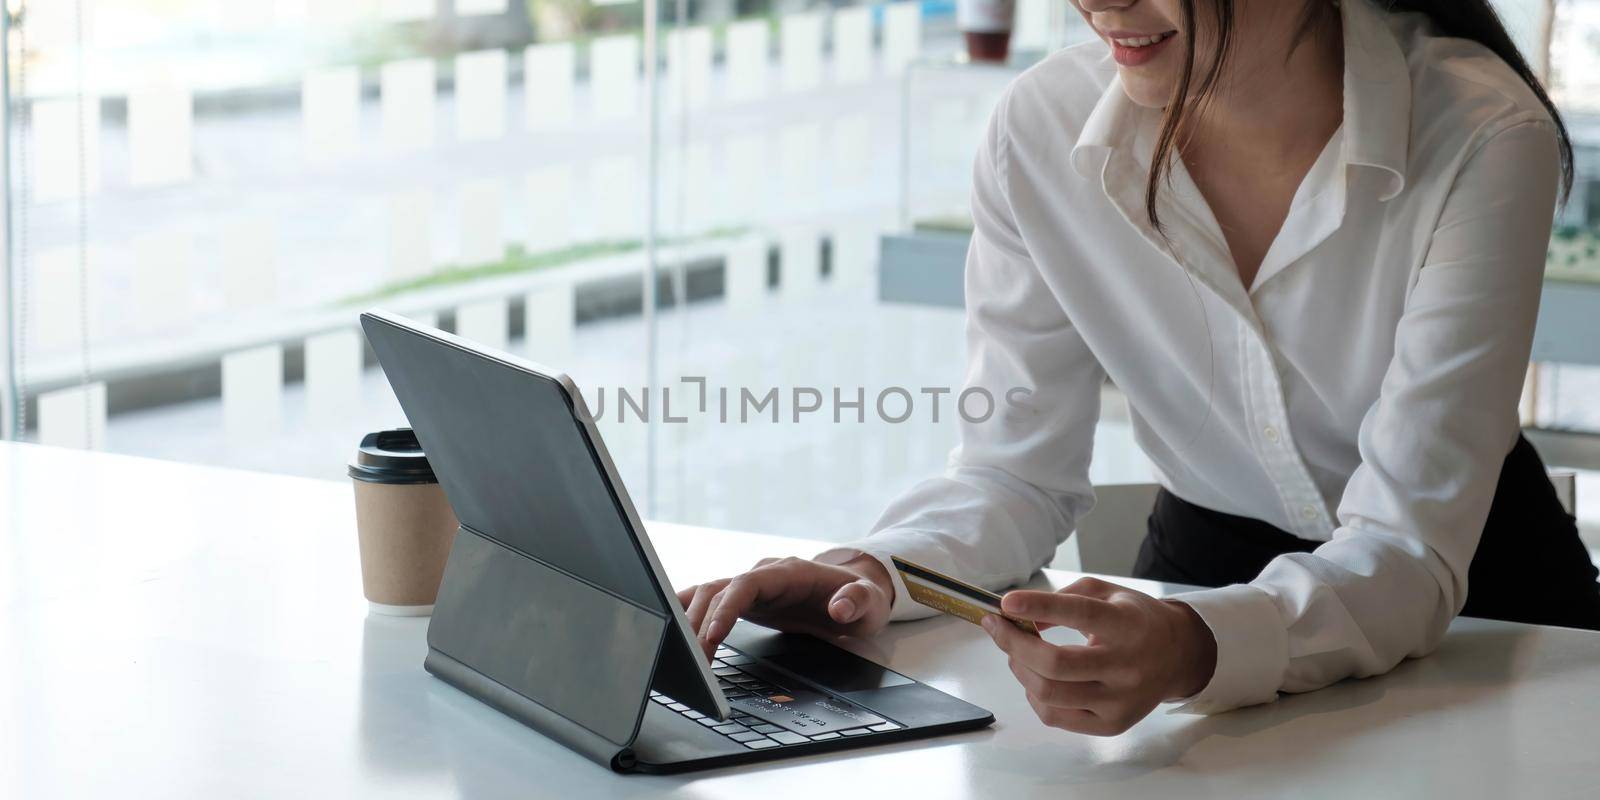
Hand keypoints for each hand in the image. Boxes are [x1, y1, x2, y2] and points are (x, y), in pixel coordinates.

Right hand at [675, 555, 895, 657]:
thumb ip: (856, 601)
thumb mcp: (870, 602)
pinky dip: (686, 610)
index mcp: (788, 572)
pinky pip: (708, 599)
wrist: (853, 589)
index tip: (714, 635)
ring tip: (679, 654)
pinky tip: (667, 625)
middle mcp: (764, 574)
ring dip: (690, 621)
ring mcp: (751, 585)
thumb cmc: (860, 596)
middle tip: (693, 661)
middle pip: (719, 590)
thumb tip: (839, 607)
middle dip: (701, 624)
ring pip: (708, 594)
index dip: (727, 608)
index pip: (747, 584)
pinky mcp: (743, 598)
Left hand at [982, 577, 1216, 735]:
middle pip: (1055, 664)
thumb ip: (1064, 597)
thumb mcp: (1107, 593)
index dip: (1040, 607)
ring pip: (1049, 694)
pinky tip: (1035, 679)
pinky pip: (1055, 717)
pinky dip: (1033, 696)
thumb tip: (1019, 617)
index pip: (1080, 614)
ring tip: (1014, 653)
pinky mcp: (1112, 725)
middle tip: (997, 627)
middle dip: (1013, 644)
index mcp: (1127, 625)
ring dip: (1019, 669)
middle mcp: (1126, 666)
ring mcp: (1120, 701)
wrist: (1179, 656)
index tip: (1006, 602)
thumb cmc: (1135, 619)